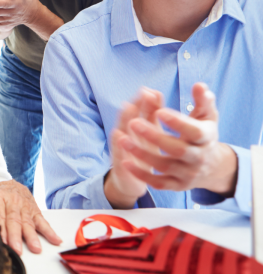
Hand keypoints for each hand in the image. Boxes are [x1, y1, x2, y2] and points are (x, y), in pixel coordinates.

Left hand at [0, 179, 61, 254]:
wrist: (10, 183)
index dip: (0, 230)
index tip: (1, 242)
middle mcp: (12, 202)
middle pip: (13, 220)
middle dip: (15, 236)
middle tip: (17, 249)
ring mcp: (25, 206)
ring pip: (28, 222)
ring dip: (31, 236)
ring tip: (35, 248)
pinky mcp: (35, 210)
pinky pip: (42, 221)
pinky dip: (49, 231)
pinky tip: (55, 239)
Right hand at [104, 88, 163, 207]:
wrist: (131, 182)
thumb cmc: (142, 154)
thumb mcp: (150, 133)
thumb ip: (151, 114)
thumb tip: (155, 92)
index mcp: (135, 128)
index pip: (138, 111)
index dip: (143, 101)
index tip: (150, 91)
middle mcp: (125, 136)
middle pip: (127, 119)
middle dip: (133, 107)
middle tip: (140, 96)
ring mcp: (120, 149)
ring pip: (121, 133)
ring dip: (123, 121)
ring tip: (128, 109)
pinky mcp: (119, 164)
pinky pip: (118, 153)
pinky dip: (118, 145)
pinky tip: (119, 136)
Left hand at [121, 83, 236, 195]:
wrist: (212, 167)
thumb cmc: (203, 134)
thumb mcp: (206, 116)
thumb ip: (202, 101)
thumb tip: (199, 85)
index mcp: (207, 138)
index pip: (195, 132)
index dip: (178, 122)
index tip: (160, 111)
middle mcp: (199, 158)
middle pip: (178, 150)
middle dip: (155, 136)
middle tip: (133, 123)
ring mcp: (188, 173)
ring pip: (165, 166)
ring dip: (142, 154)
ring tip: (122, 140)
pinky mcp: (177, 185)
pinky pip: (159, 183)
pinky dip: (142, 174)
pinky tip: (125, 162)